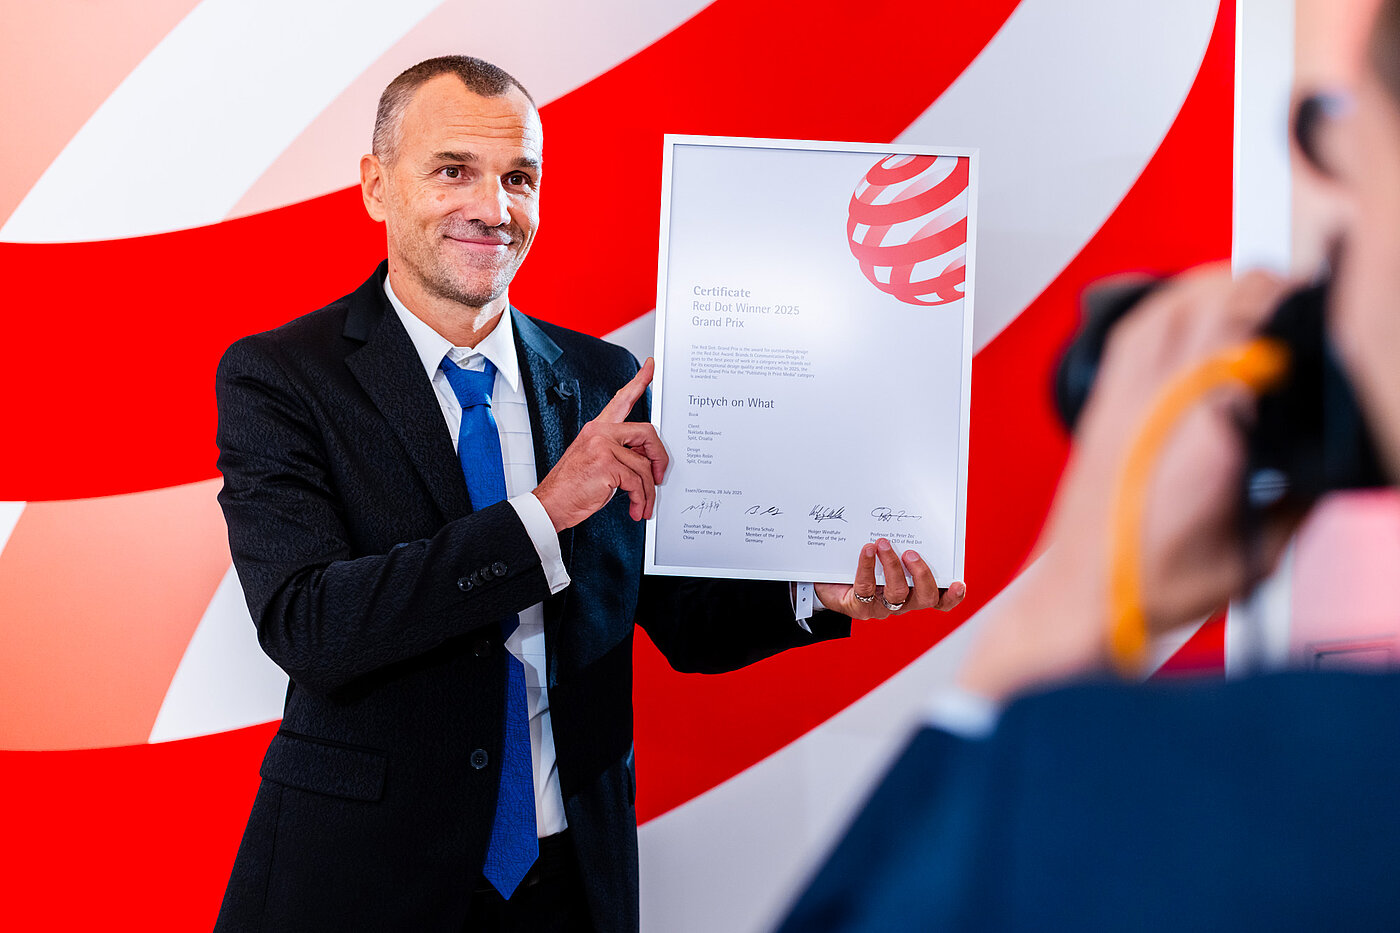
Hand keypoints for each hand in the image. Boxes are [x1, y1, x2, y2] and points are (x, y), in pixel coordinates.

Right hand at [534, 358, 669, 531]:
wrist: (551, 504)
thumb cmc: (572, 486)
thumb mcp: (595, 461)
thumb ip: (618, 452)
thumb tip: (646, 460)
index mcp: (598, 429)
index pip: (622, 399)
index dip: (639, 381)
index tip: (650, 366)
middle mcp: (600, 432)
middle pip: (648, 433)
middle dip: (660, 458)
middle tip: (659, 476)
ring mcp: (602, 446)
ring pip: (644, 465)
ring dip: (648, 491)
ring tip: (643, 504)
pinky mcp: (606, 464)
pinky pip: (637, 481)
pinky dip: (641, 499)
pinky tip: (635, 507)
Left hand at [816, 538, 965, 618]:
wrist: (828, 581)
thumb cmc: (860, 564)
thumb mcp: (883, 552)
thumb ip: (897, 540)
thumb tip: (904, 509)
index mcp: (914, 590)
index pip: (939, 599)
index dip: (952, 595)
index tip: (958, 582)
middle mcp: (902, 602)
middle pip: (925, 598)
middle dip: (922, 574)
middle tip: (911, 552)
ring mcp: (881, 607)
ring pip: (897, 594)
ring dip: (892, 566)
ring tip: (883, 543)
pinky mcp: (859, 607)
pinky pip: (866, 588)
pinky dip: (867, 566)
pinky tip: (866, 550)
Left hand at [959, 264, 1302, 700]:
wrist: (1083, 599)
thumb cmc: (1152, 584)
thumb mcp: (1256, 552)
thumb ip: (1297, 500)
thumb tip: (1319, 468)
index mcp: (1210, 428)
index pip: (1257, 330)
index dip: (1291, 308)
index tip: (1313, 314)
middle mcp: (1161, 400)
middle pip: (1213, 299)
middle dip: (1260, 287)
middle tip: (1287, 298)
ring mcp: (1125, 397)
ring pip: (1168, 303)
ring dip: (1211, 287)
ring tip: (1241, 294)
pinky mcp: (1101, 406)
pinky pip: (1131, 331)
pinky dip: (1164, 308)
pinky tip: (1183, 314)